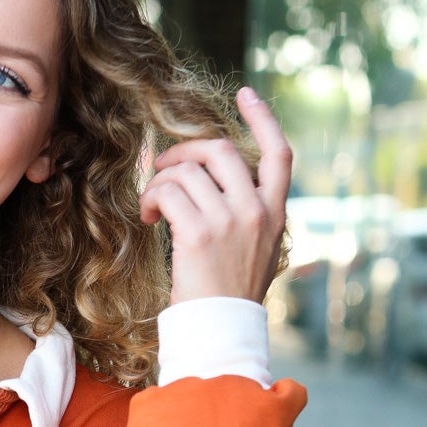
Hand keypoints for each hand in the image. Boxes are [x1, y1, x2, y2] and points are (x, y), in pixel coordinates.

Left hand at [139, 87, 291, 304]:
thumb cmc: (230, 296)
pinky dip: (151, 198)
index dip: (263, 119)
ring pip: (188, 171)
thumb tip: (216, 184)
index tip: (246, 94)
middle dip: (186, 152)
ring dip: (160, 181)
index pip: (280, 154)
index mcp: (275, 214)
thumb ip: (249, 215)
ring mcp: (230, 221)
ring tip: (151, 206)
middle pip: (221, 151)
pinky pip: (168, 193)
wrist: (221, 332)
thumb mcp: (255, 252)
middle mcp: (257, 212)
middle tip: (163, 168)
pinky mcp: (199, 235)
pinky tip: (147, 216)